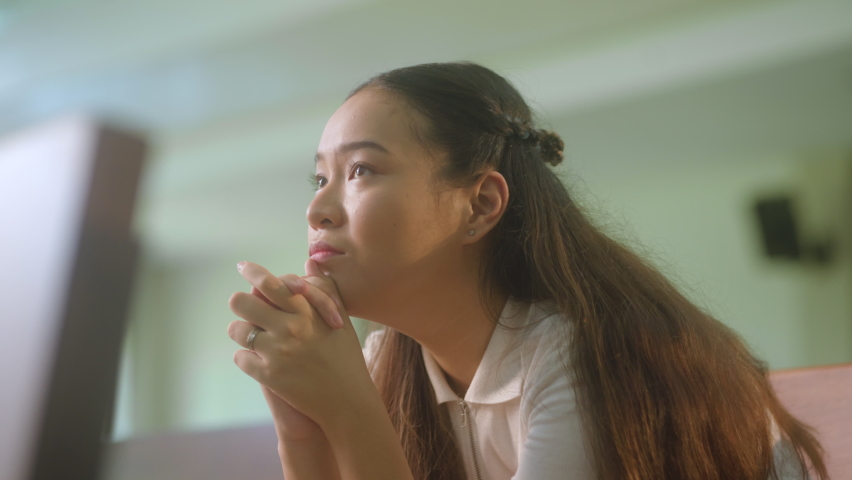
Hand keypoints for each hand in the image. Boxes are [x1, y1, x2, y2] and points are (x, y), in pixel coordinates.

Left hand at [227, 261, 373, 430]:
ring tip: (254, 337)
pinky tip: (260, 360)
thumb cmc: (346, 356)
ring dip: (242, 332)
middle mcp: (289, 327)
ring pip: (236, 330)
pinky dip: (247, 358)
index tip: (242, 266)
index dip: (252, 271)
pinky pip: (240, 358)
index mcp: (306, 310)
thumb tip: (309, 261)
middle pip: (241, 302)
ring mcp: (276, 352)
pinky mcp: (268, 376)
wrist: (348, 399)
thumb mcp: (340, 317)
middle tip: (248, 310)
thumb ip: (323, 287)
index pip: (270, 283)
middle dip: (241, 304)